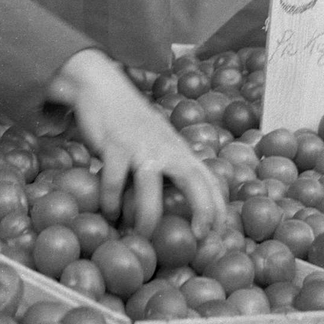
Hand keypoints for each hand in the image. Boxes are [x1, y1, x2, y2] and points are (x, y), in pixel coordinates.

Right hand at [47, 48, 226, 238]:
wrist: (103, 86)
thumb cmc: (131, 120)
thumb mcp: (158, 140)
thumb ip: (169, 163)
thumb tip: (178, 201)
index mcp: (178, 148)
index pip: (207, 178)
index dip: (217, 206)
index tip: (219, 233)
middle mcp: (165, 148)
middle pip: (193, 180)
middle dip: (202, 210)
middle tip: (199, 237)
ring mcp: (140, 146)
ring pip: (149, 187)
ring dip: (147, 217)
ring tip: (141, 236)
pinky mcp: (115, 146)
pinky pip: (114, 181)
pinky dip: (111, 202)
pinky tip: (109, 213)